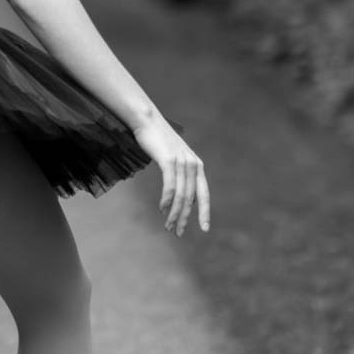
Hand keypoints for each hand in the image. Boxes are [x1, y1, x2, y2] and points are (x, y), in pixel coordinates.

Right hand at [130, 111, 209, 235]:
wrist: (147, 120)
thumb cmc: (159, 141)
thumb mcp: (174, 159)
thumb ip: (182, 176)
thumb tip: (185, 198)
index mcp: (197, 166)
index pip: (204, 195)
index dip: (205, 213)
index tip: (204, 229)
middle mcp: (193, 165)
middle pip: (191, 199)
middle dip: (184, 218)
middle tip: (177, 233)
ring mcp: (182, 162)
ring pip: (181, 196)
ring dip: (173, 213)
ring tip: (168, 225)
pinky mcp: (169, 160)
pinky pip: (170, 186)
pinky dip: (167, 200)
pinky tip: (162, 209)